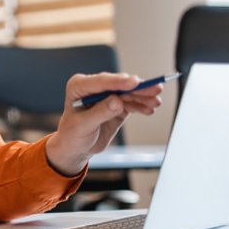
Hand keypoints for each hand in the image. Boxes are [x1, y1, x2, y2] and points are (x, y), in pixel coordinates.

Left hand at [46, 72, 162, 175]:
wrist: (75, 147)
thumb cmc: (72, 135)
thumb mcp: (83, 125)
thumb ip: (100, 112)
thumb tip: (117, 101)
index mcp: (79, 86)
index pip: (101, 81)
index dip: (119, 81)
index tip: (134, 82)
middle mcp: (93, 88)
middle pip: (119, 85)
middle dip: (137, 88)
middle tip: (155, 89)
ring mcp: (106, 96)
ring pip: (128, 93)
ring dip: (143, 97)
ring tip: (156, 102)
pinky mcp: (116, 106)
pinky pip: (130, 103)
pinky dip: (140, 106)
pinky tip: (149, 109)